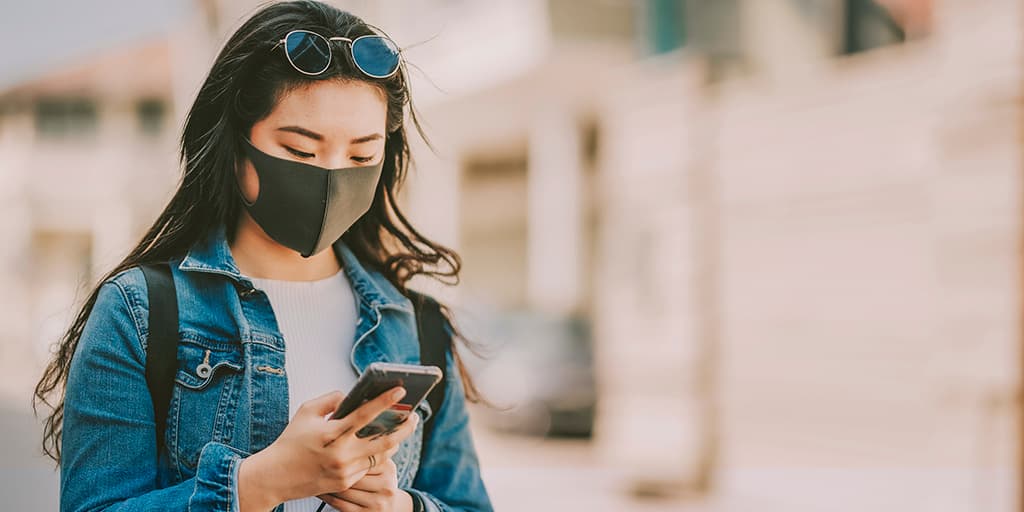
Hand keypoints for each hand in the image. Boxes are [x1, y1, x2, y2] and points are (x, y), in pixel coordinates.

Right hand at [238, 387, 410, 510]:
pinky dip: (376, 454)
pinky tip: (382, 444)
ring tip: (401, 428)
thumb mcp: (306, 411)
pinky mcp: (346, 482)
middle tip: (414, 415)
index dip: (386, 400)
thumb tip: (353, 397)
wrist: (275, 477)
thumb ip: (331, 399)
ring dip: (395, 441)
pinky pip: (369, 466)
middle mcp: (342, 453)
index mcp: (333, 432)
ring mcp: (346, 470)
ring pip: (381, 454)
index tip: (401, 389)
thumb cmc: (291, 441)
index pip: (366, 414)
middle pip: (386, 440)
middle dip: (405, 427)